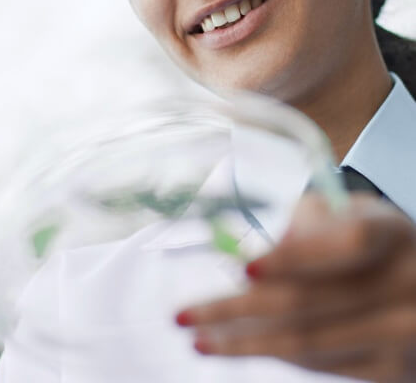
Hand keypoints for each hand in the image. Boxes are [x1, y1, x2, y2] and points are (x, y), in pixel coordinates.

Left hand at [176, 193, 415, 381]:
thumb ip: (301, 226)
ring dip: (245, 344)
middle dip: (237, 311)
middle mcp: (407, 284)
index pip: (347, 243)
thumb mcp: (337, 211)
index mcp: (390, 232)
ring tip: (198, 339)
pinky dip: (275, 353)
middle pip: (312, 303)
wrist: (413, 277)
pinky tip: (240, 345)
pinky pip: (321, 365)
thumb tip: (253, 269)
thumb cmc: (359, 233)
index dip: (295, 257)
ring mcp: (405, 334)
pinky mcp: (396, 370)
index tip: (243, 270)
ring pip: (310, 344)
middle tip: (185, 315)